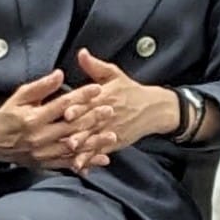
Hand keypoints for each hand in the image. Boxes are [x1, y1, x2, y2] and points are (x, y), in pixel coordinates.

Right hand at [0, 72, 103, 170]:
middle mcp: (39, 137)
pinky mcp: (45, 163)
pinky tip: (102, 158)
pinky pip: (69, 163)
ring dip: (94, 142)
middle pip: (71, 127)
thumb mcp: (20, 96)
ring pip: (73, 147)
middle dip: (93, 118)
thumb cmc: (7, 115)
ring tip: (112, 136)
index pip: (62, 105)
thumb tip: (59, 74)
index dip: (81, 96)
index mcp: (33, 118)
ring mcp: (42, 152)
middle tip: (111, 110)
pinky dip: (87, 161)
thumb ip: (41, 87)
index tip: (97, 88)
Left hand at [70, 48, 184, 167]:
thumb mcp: (114, 74)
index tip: (67, 112)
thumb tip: (81, 52)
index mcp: (103, 96)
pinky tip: (79, 166)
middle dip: (78, 130)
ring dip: (83, 147)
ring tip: (71, 153)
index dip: (78, 107)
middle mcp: (106, 114)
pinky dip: (90, 159)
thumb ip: (94, 65)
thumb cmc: (130, 90)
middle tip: (66, 137)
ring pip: (94, 139)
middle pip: (90, 122)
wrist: (154, 108)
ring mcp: (110, 130)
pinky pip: (100, 151)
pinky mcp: (114, 142)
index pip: (88, 101)